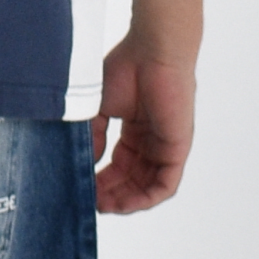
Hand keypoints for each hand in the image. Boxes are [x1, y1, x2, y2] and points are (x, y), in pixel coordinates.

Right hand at [90, 41, 195, 213]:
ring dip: (125, 201)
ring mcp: (165, 146)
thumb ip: (91, 138)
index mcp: (135, 131)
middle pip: (131, 181)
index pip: (117, 167)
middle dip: (110, 195)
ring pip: (147, 187)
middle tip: (88, 202)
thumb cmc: (126, 69)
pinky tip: (124, 203)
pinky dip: (145, 198)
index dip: (100, 182)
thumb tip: (85, 165)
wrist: (152, 52)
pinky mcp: (178, 149)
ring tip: (103, 205)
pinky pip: (165, 185)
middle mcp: (151, 141)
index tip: (81, 188)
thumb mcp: (97, 109)